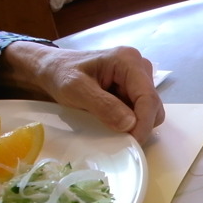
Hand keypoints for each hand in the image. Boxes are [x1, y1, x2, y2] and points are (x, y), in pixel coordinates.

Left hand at [0, 42, 164, 143]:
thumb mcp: (75, 90)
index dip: (143, 123)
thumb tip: (131, 124)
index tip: (132, 142)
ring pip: (150, 110)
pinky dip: (130, 120)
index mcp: (128, 61)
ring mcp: (138, 78)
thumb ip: (103, 106)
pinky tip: (111, 118)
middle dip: (140, 124)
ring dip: (135, 123)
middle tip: (118, 137)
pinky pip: (141, 110)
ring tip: (110, 124)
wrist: (50, 69)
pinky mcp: (133, 88)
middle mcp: (139, 66)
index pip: (148, 97)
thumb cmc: (59, 74)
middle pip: (153, 105)